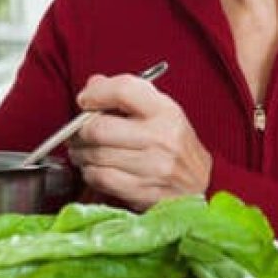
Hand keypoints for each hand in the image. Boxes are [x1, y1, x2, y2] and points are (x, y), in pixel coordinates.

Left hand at [68, 72, 212, 210]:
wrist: (199, 184)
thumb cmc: (175, 143)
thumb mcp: (160, 111)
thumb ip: (127, 94)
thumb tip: (92, 85)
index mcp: (165, 111)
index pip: (123, 90)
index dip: (95, 93)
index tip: (85, 100)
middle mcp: (161, 138)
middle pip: (99, 128)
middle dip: (79, 131)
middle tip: (77, 132)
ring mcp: (152, 167)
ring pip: (95, 155)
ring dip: (80, 153)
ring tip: (83, 151)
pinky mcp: (143, 191)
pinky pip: (100, 178)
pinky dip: (89, 172)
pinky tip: (95, 169)